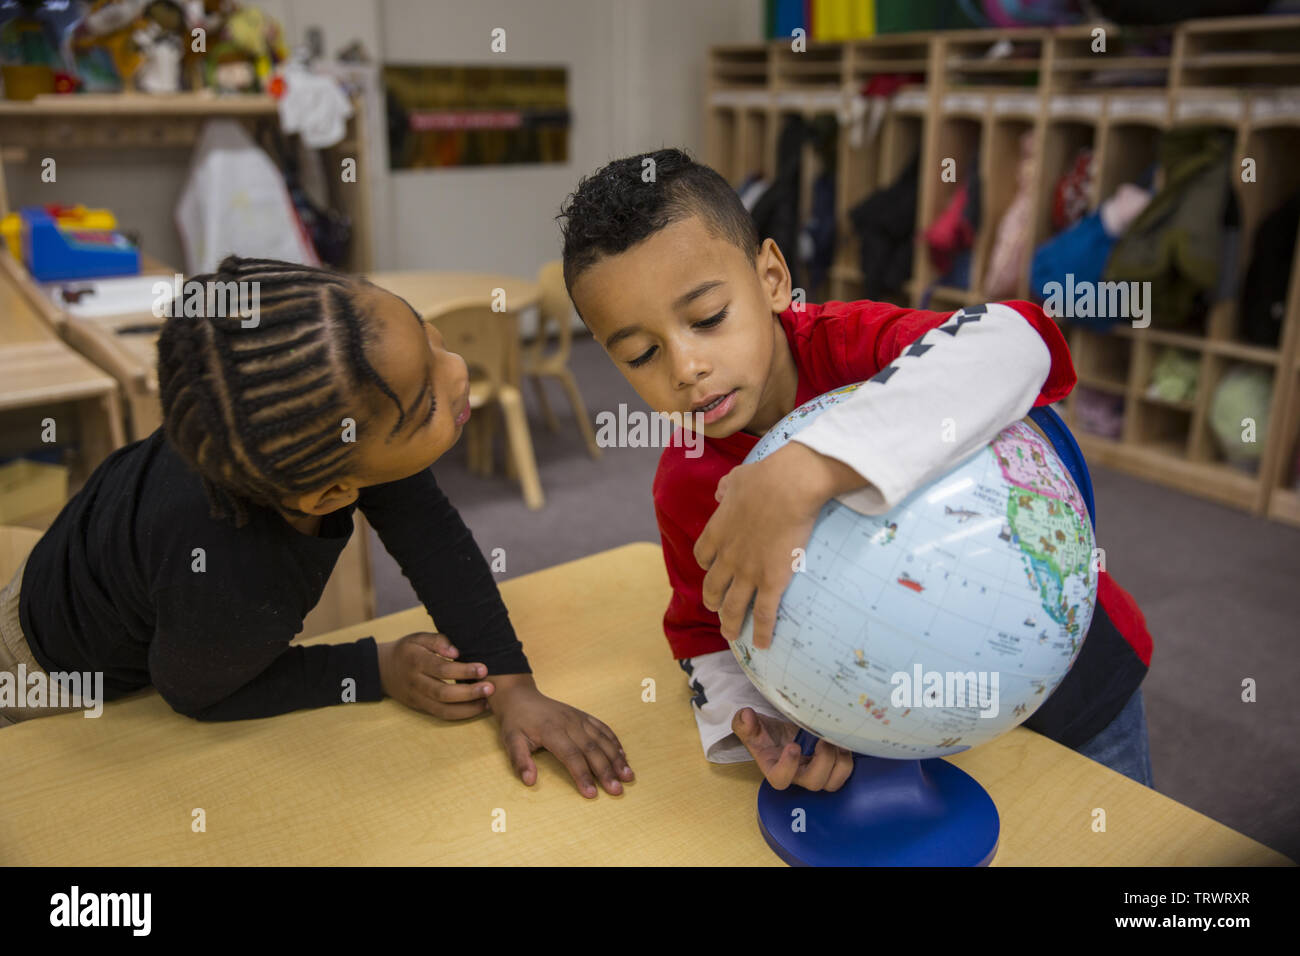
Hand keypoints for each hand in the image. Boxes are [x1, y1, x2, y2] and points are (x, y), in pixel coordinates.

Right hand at [376, 631, 494, 718]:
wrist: (383, 669)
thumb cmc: (408, 650)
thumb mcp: (419, 638)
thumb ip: (438, 640)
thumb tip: (455, 651)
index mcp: (415, 661)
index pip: (441, 668)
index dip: (463, 670)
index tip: (483, 669)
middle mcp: (415, 682)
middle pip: (443, 692)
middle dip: (469, 692)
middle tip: (490, 688)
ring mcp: (417, 698)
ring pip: (442, 709)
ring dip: (467, 708)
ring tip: (488, 702)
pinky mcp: (420, 708)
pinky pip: (441, 715)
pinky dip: (460, 714)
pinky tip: (477, 708)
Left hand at [487, 674, 634, 798]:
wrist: (521, 697)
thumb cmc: (516, 722)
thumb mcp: (510, 741)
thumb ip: (520, 761)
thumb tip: (530, 781)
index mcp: (551, 730)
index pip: (571, 755)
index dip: (582, 775)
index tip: (591, 794)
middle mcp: (569, 723)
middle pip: (592, 749)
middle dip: (606, 771)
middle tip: (617, 790)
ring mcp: (578, 718)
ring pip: (602, 739)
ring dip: (617, 758)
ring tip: (628, 776)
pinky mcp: (583, 716)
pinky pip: (603, 728)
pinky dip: (615, 742)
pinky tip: (623, 756)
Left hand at [694, 442, 863, 647]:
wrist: (788, 487)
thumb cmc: (765, 477)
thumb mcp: (737, 477)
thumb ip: (726, 488)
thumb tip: (721, 491)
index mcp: (717, 532)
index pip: (702, 556)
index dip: (707, 565)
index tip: (712, 567)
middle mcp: (727, 557)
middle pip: (712, 588)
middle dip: (712, 601)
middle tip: (716, 609)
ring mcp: (748, 573)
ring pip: (733, 608)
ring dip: (730, 624)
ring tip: (730, 636)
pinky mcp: (771, 582)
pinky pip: (764, 614)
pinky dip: (762, 633)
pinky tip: (762, 646)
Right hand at [732, 707, 853, 790]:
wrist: (781, 732)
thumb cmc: (765, 733)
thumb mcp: (750, 725)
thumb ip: (744, 723)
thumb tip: (747, 716)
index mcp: (774, 767)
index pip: (780, 780)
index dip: (788, 767)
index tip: (793, 746)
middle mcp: (796, 775)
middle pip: (813, 783)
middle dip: (823, 761)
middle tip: (823, 740)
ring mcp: (814, 773)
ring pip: (832, 783)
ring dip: (839, 763)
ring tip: (836, 741)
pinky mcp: (829, 768)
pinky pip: (843, 773)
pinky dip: (847, 759)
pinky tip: (842, 741)